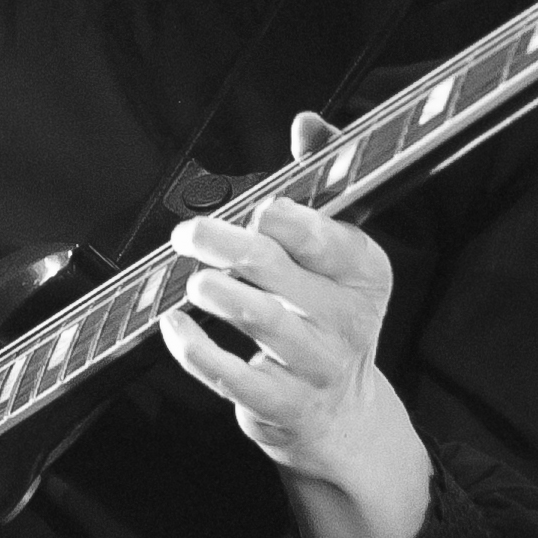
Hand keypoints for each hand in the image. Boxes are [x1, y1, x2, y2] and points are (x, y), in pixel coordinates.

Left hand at [157, 110, 432, 537]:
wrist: (341, 414)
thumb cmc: (328, 315)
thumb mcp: (339, 251)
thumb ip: (322, 183)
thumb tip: (308, 122)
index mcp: (364, 270)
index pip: (322, 234)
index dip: (281, 217)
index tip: (256, 208)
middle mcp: (347, 317)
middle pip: (277, 269)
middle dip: (224, 243)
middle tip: (187, 235)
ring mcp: (316, 365)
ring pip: (260, 321)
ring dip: (216, 293)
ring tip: (193, 281)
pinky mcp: (282, 405)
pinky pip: (232, 375)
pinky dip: (195, 349)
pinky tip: (173, 327)